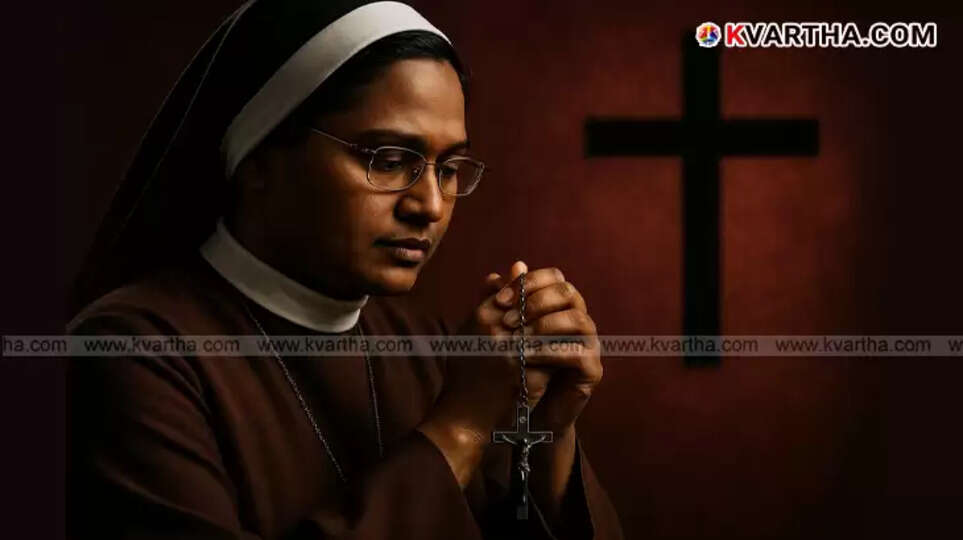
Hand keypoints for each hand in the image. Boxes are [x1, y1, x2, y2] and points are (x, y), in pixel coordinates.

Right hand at [417, 263, 549, 486]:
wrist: (464, 415)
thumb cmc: (468, 371)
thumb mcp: (473, 328)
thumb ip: (493, 296)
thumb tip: (519, 265)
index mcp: (482, 315)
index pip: (521, 288)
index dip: (541, 294)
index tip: (551, 302)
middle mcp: (494, 330)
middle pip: (539, 307)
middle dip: (555, 312)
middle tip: (568, 317)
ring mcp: (510, 353)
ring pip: (550, 331)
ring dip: (561, 334)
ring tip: (570, 338)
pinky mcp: (524, 376)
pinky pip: (553, 358)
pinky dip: (562, 356)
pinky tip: (567, 359)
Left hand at [494, 261, 601, 433]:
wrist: (523, 414)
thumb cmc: (511, 368)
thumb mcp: (499, 335)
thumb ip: (499, 306)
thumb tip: (494, 275)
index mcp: (558, 306)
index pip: (553, 277)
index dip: (527, 283)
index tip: (499, 300)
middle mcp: (577, 319)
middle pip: (568, 293)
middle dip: (536, 302)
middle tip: (507, 320)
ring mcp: (588, 344)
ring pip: (578, 320)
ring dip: (545, 326)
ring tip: (518, 339)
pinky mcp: (592, 369)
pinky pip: (578, 353)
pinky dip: (551, 352)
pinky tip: (527, 357)